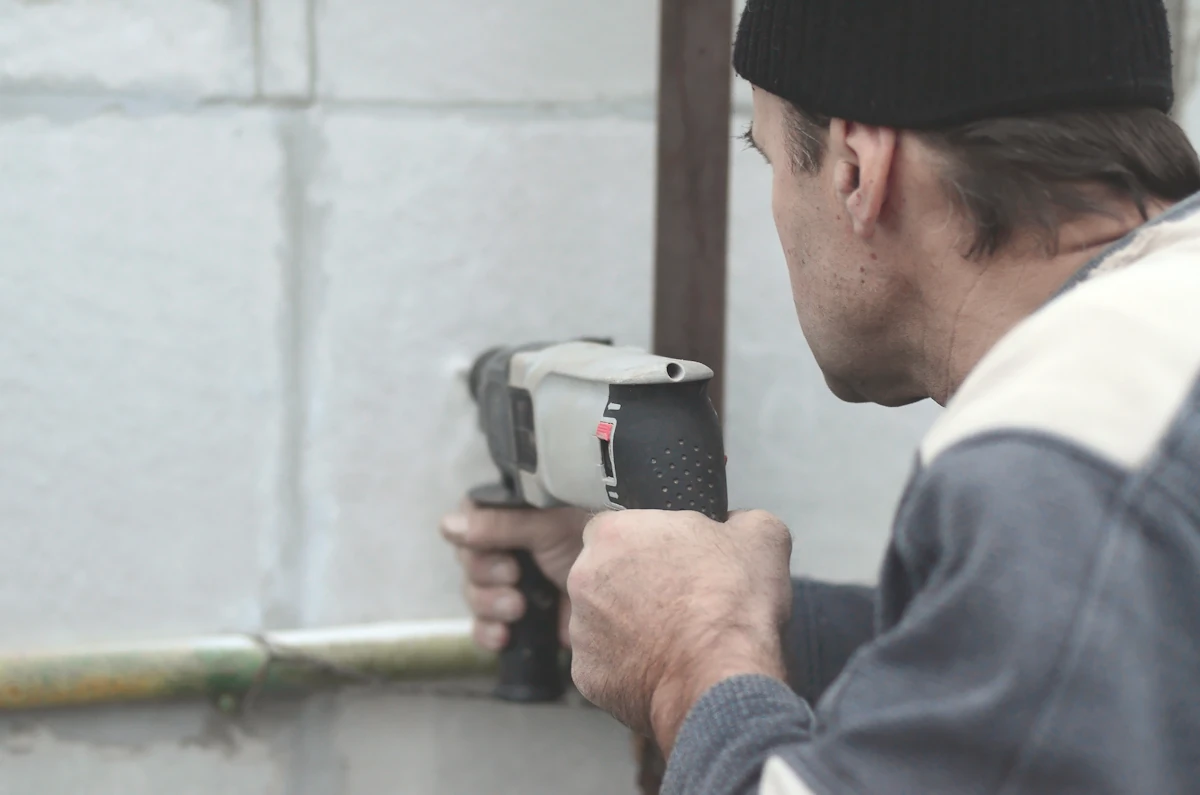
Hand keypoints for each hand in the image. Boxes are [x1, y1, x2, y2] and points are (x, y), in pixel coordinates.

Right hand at [440, 501, 588, 651]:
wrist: (626, 585)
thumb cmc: (593, 537)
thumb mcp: (546, 524)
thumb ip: (498, 524)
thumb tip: (448, 525)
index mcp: (510, 518)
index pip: (465, 527)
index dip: (475, 543)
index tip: (504, 554)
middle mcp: (506, 549)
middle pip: (468, 565)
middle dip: (487, 577)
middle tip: (513, 577)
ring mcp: (511, 584)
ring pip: (474, 597)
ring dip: (489, 605)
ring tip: (517, 607)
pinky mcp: (519, 618)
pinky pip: (485, 628)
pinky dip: (489, 633)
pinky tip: (504, 635)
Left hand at [567, 509, 792, 750]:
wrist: (722, 679)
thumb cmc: (731, 608)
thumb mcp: (761, 535)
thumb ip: (739, 519)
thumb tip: (737, 525)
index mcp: (614, 533)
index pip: (620, 527)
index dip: (652, 543)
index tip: (674, 561)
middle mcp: (585, 578)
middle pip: (605, 574)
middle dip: (636, 585)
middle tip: (677, 600)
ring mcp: (582, 630)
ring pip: (603, 621)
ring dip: (629, 626)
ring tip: (675, 636)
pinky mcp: (588, 675)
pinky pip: (607, 665)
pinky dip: (630, 666)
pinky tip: (664, 665)